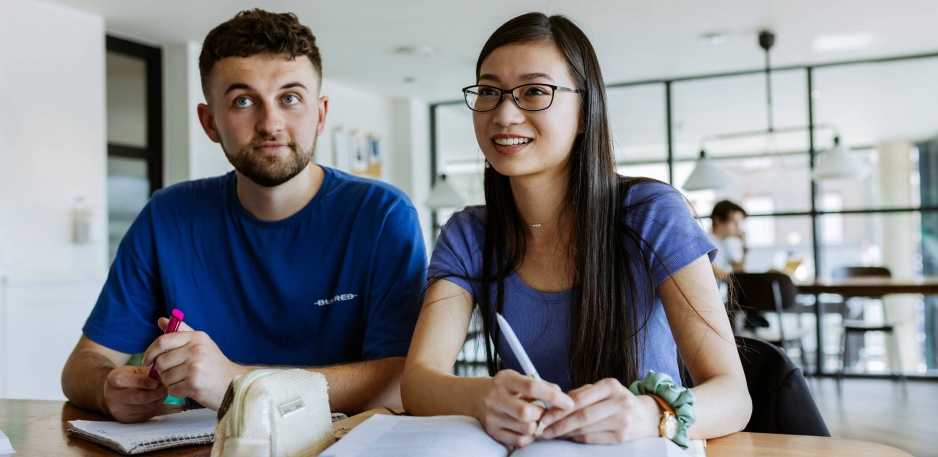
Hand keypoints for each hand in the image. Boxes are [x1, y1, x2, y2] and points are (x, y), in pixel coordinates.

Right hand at [101, 365, 167, 422]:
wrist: (112, 394)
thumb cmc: (127, 379)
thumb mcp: (134, 370)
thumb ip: (148, 372)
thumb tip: (163, 377)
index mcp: (113, 379)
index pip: (123, 380)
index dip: (142, 381)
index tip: (156, 383)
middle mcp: (113, 396)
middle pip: (139, 397)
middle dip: (158, 392)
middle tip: (166, 387)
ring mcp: (118, 410)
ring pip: (147, 407)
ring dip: (159, 399)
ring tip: (163, 392)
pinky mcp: (126, 419)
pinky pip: (148, 414)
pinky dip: (156, 406)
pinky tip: (156, 400)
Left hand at [142, 318, 247, 409]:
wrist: (233, 384)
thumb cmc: (214, 364)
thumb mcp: (201, 343)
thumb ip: (181, 331)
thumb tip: (161, 320)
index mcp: (196, 337)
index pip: (163, 341)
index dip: (150, 351)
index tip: (147, 360)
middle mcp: (196, 350)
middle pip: (161, 361)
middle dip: (163, 370)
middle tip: (174, 373)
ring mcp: (195, 367)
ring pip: (165, 377)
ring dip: (170, 382)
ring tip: (185, 380)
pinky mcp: (194, 384)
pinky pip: (171, 390)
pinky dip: (177, 391)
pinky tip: (188, 388)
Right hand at [478, 370, 573, 447]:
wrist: (477, 397)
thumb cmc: (508, 387)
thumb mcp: (521, 379)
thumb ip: (543, 385)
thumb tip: (562, 397)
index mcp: (505, 379)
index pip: (532, 387)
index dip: (553, 396)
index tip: (569, 403)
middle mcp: (495, 397)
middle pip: (527, 413)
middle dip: (542, 414)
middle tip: (543, 411)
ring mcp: (492, 416)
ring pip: (526, 429)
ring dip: (535, 425)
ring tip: (532, 418)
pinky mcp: (492, 432)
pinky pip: (519, 441)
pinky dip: (528, 436)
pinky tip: (525, 428)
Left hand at [539, 378, 660, 443]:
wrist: (646, 416)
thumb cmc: (616, 401)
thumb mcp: (602, 390)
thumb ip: (580, 394)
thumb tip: (555, 404)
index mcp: (610, 385)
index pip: (580, 399)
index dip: (560, 410)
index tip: (545, 416)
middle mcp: (619, 402)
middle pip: (583, 416)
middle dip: (560, 424)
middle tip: (545, 429)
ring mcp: (623, 420)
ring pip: (587, 430)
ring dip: (567, 433)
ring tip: (554, 434)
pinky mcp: (623, 437)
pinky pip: (594, 440)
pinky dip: (578, 440)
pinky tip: (569, 438)